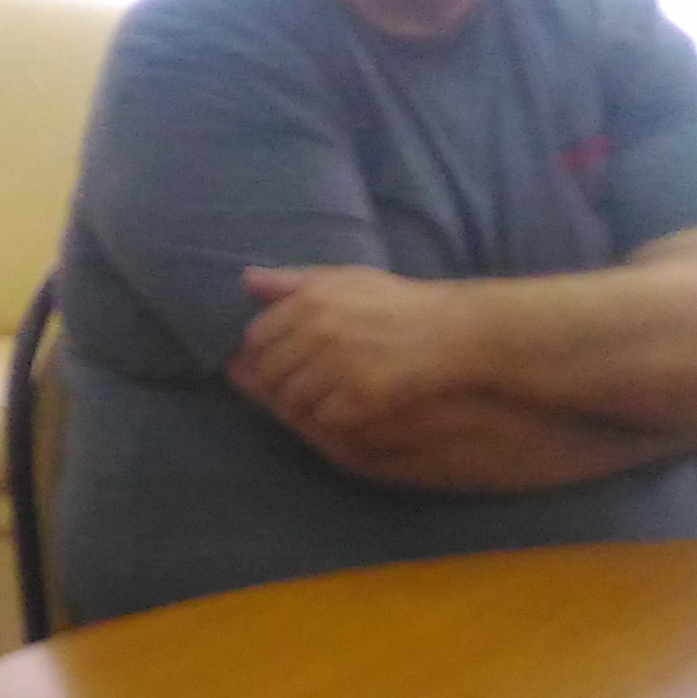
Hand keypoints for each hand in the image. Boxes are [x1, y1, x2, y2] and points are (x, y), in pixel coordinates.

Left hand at [231, 265, 484, 456]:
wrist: (450, 331)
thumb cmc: (395, 303)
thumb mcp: (345, 279)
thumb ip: (293, 281)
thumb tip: (245, 280)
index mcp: (312, 299)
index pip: (257, 336)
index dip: (258, 353)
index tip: (272, 360)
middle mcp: (320, 331)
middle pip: (269, 372)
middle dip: (275, 383)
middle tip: (295, 385)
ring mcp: (339, 366)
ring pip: (292, 400)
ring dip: (301, 403)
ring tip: (319, 397)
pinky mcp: (360, 397)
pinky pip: (323, 418)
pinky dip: (329, 418)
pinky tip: (344, 408)